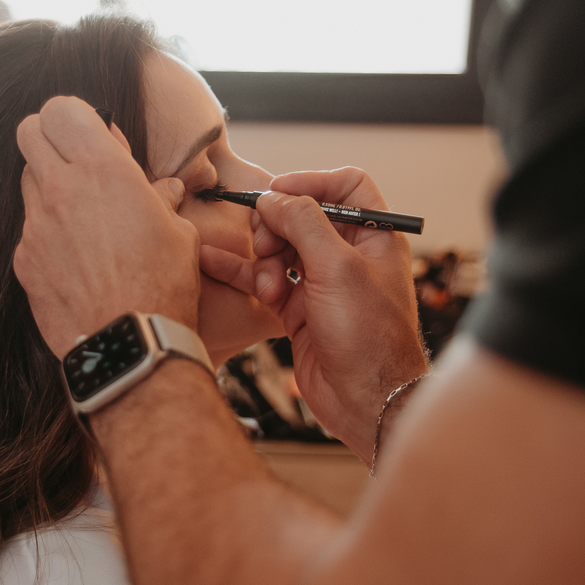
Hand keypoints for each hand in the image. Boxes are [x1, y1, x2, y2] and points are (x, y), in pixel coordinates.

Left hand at [15, 96, 200, 357]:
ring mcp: (35, 225)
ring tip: (80, 214)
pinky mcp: (23, 260)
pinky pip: (28, 230)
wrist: (130, 344)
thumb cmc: (163, 285)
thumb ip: (160, 198)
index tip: (94, 135)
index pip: (60, 108)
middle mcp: (60, 189)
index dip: (75, 116)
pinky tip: (73, 257)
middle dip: (50, 138)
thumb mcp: (178, 231)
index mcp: (103, 169)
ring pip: (25, 180)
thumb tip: (163, 188)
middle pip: (28, 132)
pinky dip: (46, 233)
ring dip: (47, 185)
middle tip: (77, 162)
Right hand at [199, 168, 426, 459]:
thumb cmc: (369, 337)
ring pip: (281, 248)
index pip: (346, 187)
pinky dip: (241, 273)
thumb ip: (304, 223)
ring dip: (264, 260)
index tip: (278, 192)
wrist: (366, 402)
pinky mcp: (298, 310)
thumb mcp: (338, 268)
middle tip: (266, 244)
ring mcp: (322, 283)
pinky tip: (210, 261)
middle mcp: (349, 256)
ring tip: (267, 287)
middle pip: (303, 216)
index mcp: (374, 237)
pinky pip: (264, 280)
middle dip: (278, 226)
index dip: (312, 182)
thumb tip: (274, 197)